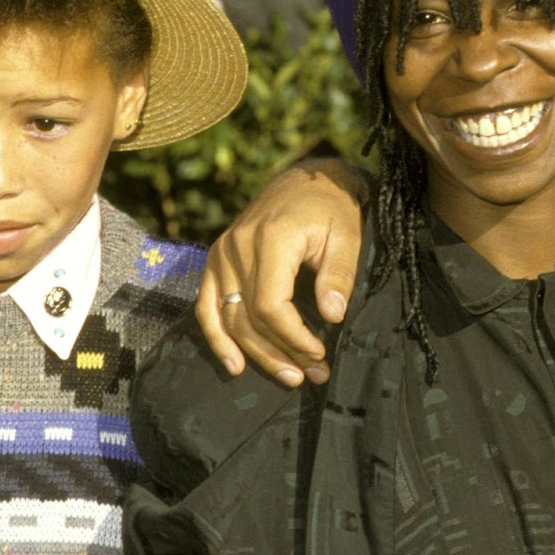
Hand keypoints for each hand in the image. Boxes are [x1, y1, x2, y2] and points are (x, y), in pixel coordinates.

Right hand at [194, 159, 370, 382]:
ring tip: (288, 376)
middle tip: (311, 375)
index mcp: (271, 238)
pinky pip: (207, 304)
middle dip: (280, 352)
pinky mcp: (216, 258)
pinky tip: (234, 364)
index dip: (293, 337)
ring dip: (255, 353)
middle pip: (248, 316)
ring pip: (228, 317)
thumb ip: (339, 274)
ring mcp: (222, 252)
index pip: (270, 305)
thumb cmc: (332, 208)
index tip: (320, 354)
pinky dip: (216, 337)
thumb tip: (333, 316)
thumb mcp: (347, 235)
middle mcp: (238, 246)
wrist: (308, 179)